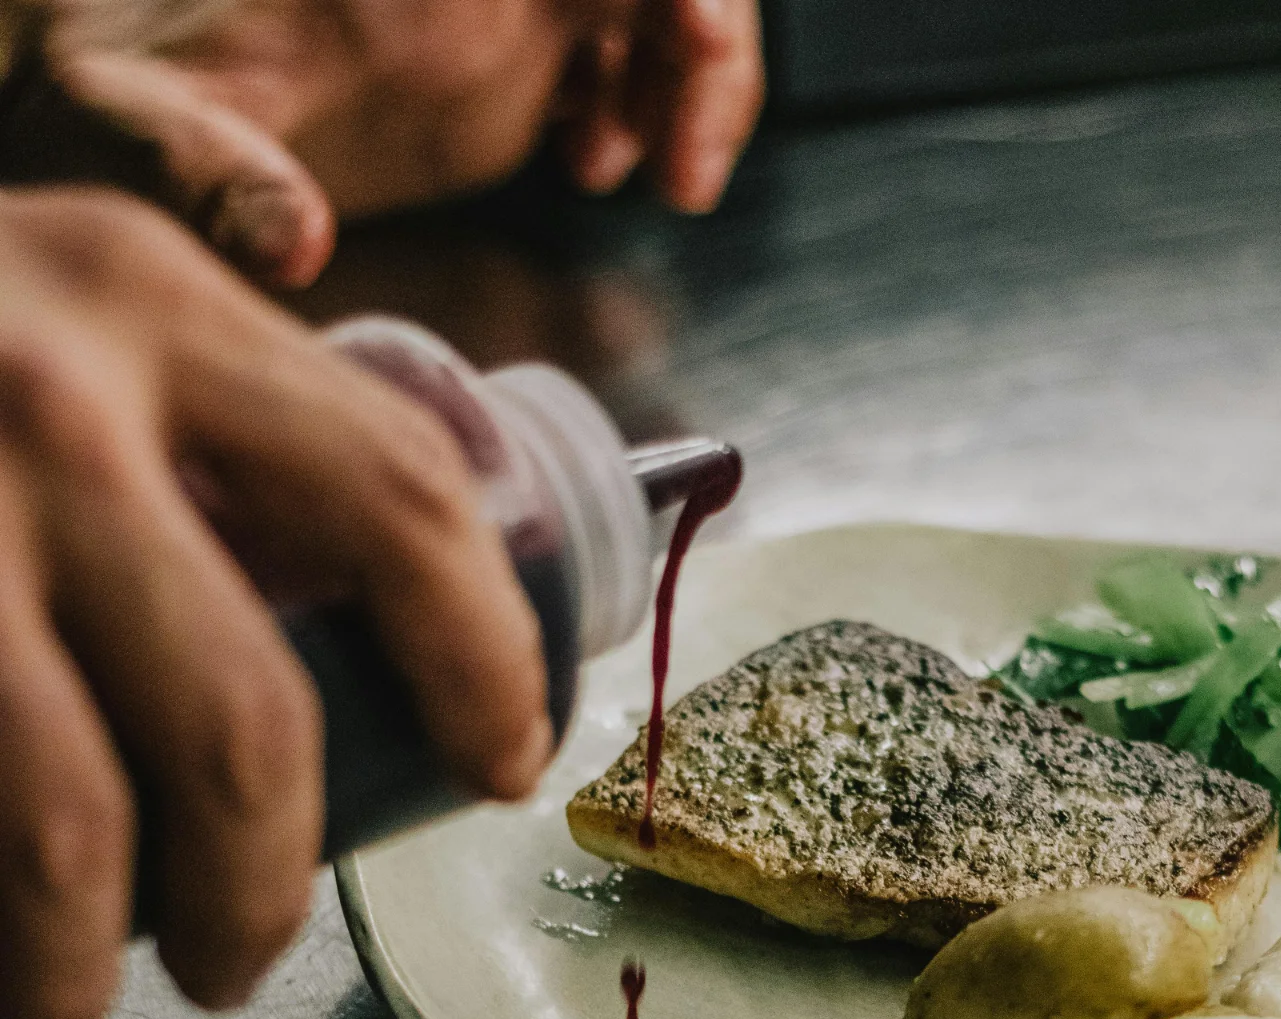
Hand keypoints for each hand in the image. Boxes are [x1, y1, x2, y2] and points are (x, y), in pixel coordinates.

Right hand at [0, 187, 549, 1018]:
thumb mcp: (65, 308)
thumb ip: (202, 415)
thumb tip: (365, 619)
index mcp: (151, 299)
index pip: (404, 503)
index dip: (485, 660)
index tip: (500, 758)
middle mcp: (35, 391)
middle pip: (244, 718)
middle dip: (263, 888)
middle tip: (248, 956)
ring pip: (68, 823)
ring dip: (81, 968)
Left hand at [50, 0, 763, 224]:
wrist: (119, 90)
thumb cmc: (113, 84)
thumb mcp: (130, 122)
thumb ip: (206, 167)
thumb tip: (294, 246)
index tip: (690, 44)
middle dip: (702, 44)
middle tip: (682, 169)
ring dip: (685, 85)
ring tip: (646, 180)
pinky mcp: (506, 43)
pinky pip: (623, 44)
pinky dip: (648, 107)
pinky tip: (597, 170)